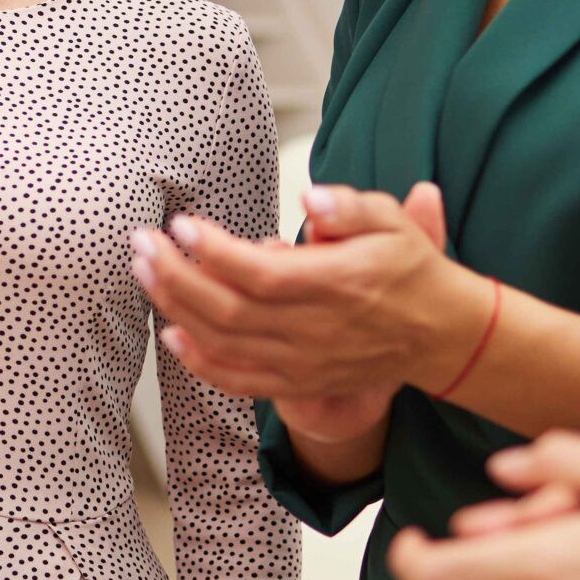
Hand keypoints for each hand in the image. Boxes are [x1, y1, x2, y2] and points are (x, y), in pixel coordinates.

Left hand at [131, 181, 480, 404]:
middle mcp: (317, 329)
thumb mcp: (393, 221)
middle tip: (140, 244)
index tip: (181, 225)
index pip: (261, 273)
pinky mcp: (299, 382)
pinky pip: (240, 380)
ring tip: (143, 273)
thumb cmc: (409, 268)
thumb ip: (350, 207)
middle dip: (175, 276)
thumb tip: (311, 198)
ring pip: (226, 343)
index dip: (214, 252)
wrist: (439, 334)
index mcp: (338, 284)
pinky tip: (170, 334)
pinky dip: (200, 362)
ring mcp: (305, 362)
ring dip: (177, 309)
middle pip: (230, 310)